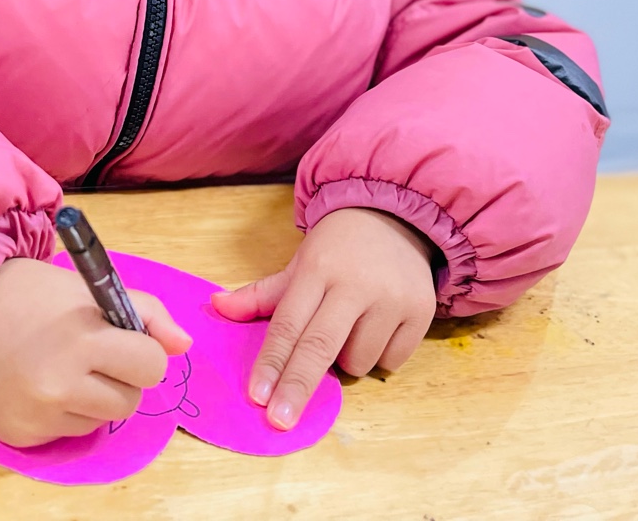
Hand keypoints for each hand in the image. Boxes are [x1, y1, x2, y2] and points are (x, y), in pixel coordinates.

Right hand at [0, 257, 190, 447]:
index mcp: (81, 339)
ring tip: (61, 366)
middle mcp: (58, 384)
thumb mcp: (90, 290)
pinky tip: (37, 383)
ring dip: (93, 397)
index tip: (123, 338)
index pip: (151, 366)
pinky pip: (67, 431)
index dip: (142, 350)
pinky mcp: (19, 436)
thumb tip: (183, 346)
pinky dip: (62, 412)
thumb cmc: (30, 293)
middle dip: (121, 377)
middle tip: (91, 352)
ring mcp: (36, 415)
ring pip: (101, 419)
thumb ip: (146, 313)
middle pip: (131, 400)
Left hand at [210, 207, 435, 429]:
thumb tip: (216, 307)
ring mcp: (392, 299)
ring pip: (358, 360)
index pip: (289, 324)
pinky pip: (391, 361)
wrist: (396, 216)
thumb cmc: (338, 249)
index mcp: (318, 269)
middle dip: (297, 387)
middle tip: (279, 420)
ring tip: (347, 330)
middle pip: (320, 347)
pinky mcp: (421, 311)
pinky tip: (375, 329)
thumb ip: (260, 293)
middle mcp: (355, 284)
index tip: (257, 396)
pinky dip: (378, 357)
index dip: (272, 362)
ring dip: (345, 362)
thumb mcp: (298, 264)